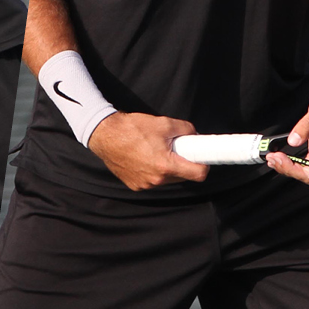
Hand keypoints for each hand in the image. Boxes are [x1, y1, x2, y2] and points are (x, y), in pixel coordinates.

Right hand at [86, 111, 208, 190]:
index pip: (198, 174)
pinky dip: (153, 170)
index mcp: (166, 165)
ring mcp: (145, 185)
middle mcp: (157, 180)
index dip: (204, 164)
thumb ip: (185, 129)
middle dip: (182, 162)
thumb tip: (195, 135)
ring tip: (154, 150)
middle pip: (183, 176)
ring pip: (167, 179)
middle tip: (174, 147)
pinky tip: (143, 157)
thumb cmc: (132, 128)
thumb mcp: (163, 123)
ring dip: (167, 167)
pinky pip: (152, 180)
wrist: (104, 135)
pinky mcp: (135, 186)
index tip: (203, 157)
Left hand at [267, 89, 308, 186]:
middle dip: (291, 170)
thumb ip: (307, 125)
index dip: (305, 175)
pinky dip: (289, 163)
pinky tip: (277, 157)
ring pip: (305, 172)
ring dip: (287, 168)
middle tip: (273, 158)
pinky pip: (301, 164)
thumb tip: (293, 141)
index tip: (287, 162)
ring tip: (272, 158)